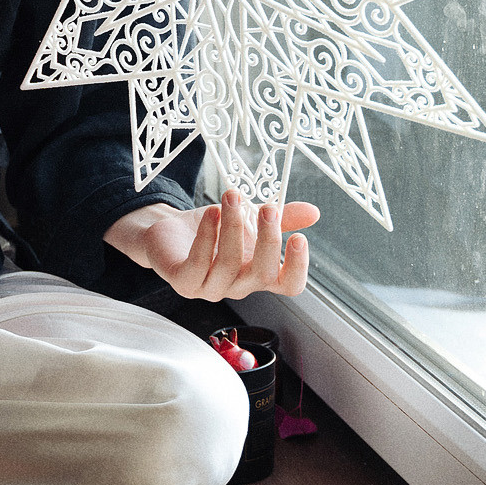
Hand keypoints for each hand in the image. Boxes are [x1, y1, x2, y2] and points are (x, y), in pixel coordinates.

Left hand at [104, 189, 316, 300]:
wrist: (171, 231)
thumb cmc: (214, 229)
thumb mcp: (250, 219)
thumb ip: (281, 217)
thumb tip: (314, 212)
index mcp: (259, 274)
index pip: (288, 285)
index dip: (297, 268)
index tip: (299, 238)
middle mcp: (238, 286)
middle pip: (262, 275)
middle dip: (267, 240)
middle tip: (268, 208)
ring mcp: (210, 288)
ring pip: (228, 265)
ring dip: (233, 227)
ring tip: (232, 197)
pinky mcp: (184, 282)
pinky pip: (198, 264)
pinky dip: (207, 236)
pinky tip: (211, 213)